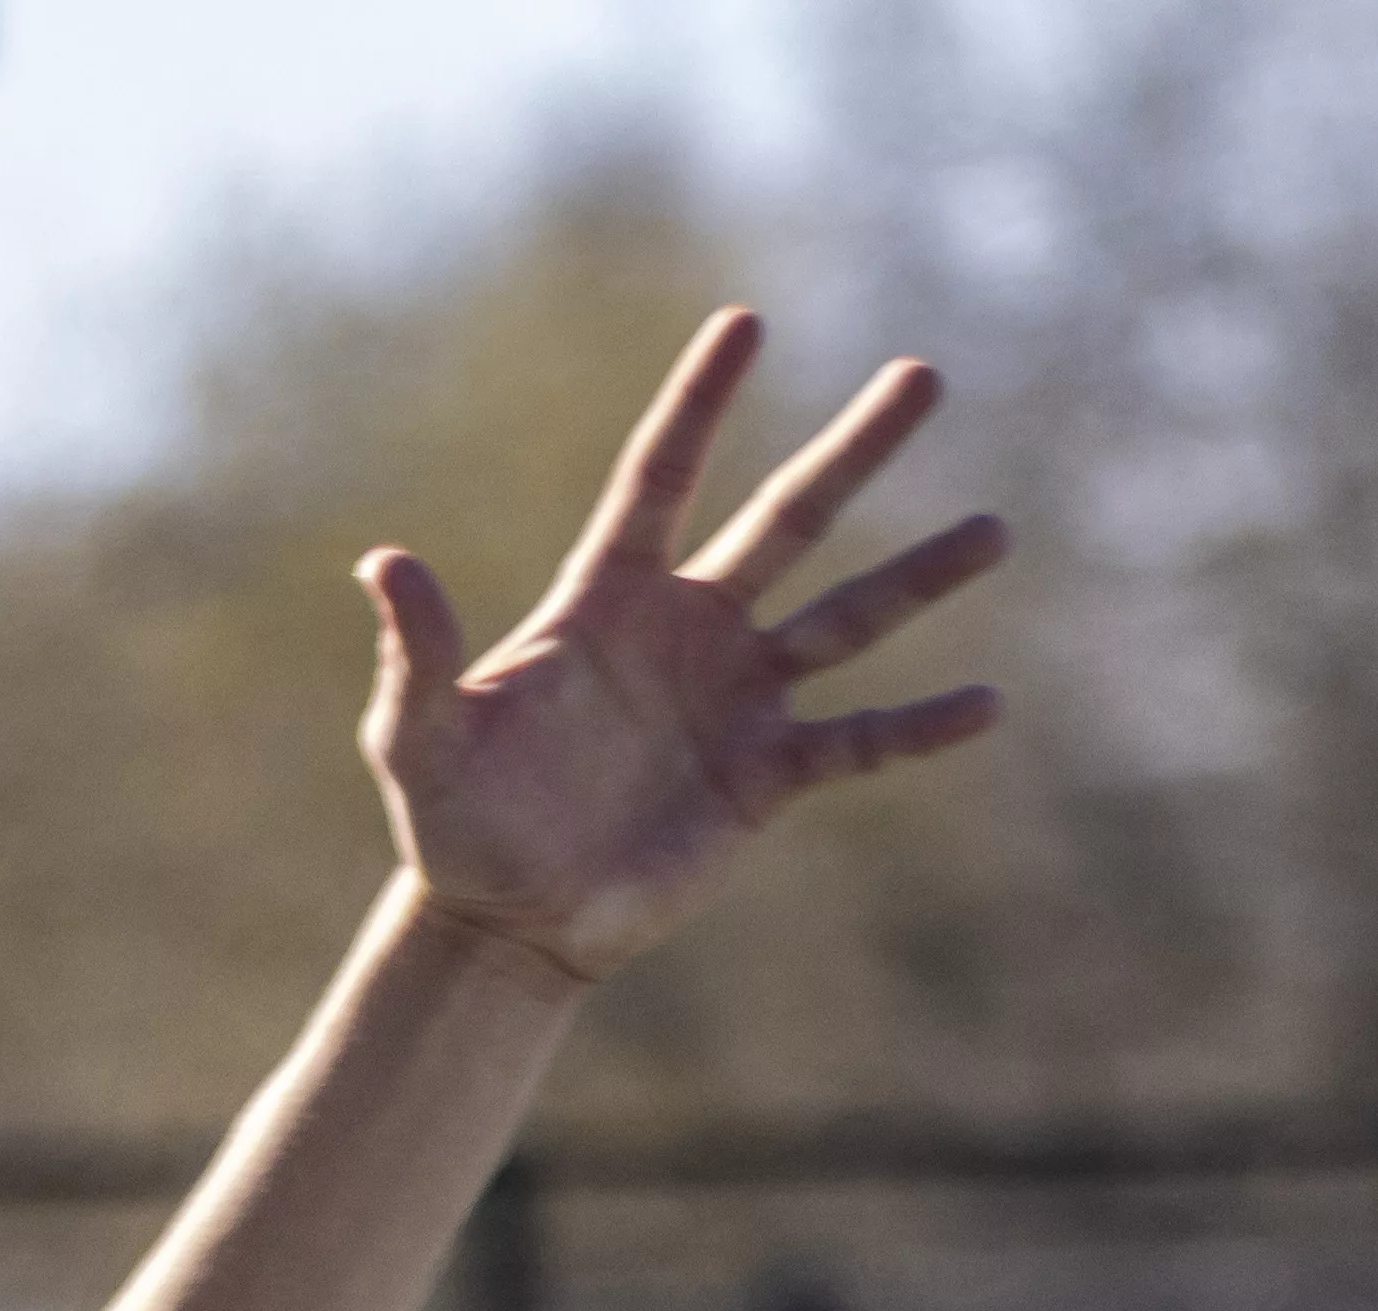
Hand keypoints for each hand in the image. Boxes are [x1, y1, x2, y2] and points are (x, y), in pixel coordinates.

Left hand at [365, 311, 1007, 991]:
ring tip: (994, 530)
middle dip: (854, 450)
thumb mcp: (420, 740)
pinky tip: (985, 703)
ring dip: (919, 577)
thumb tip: (383, 563)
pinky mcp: (765, 777)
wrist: (506, 924)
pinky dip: (918, 727)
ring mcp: (736, 700)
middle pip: (788, 520)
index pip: (661, 477)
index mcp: (610, 602)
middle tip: (923, 374)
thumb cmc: (454, 825)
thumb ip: (416, 653)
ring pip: (846, 619)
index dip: (701, 402)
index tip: (745, 320)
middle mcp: (689, 633)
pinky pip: (858, 741)